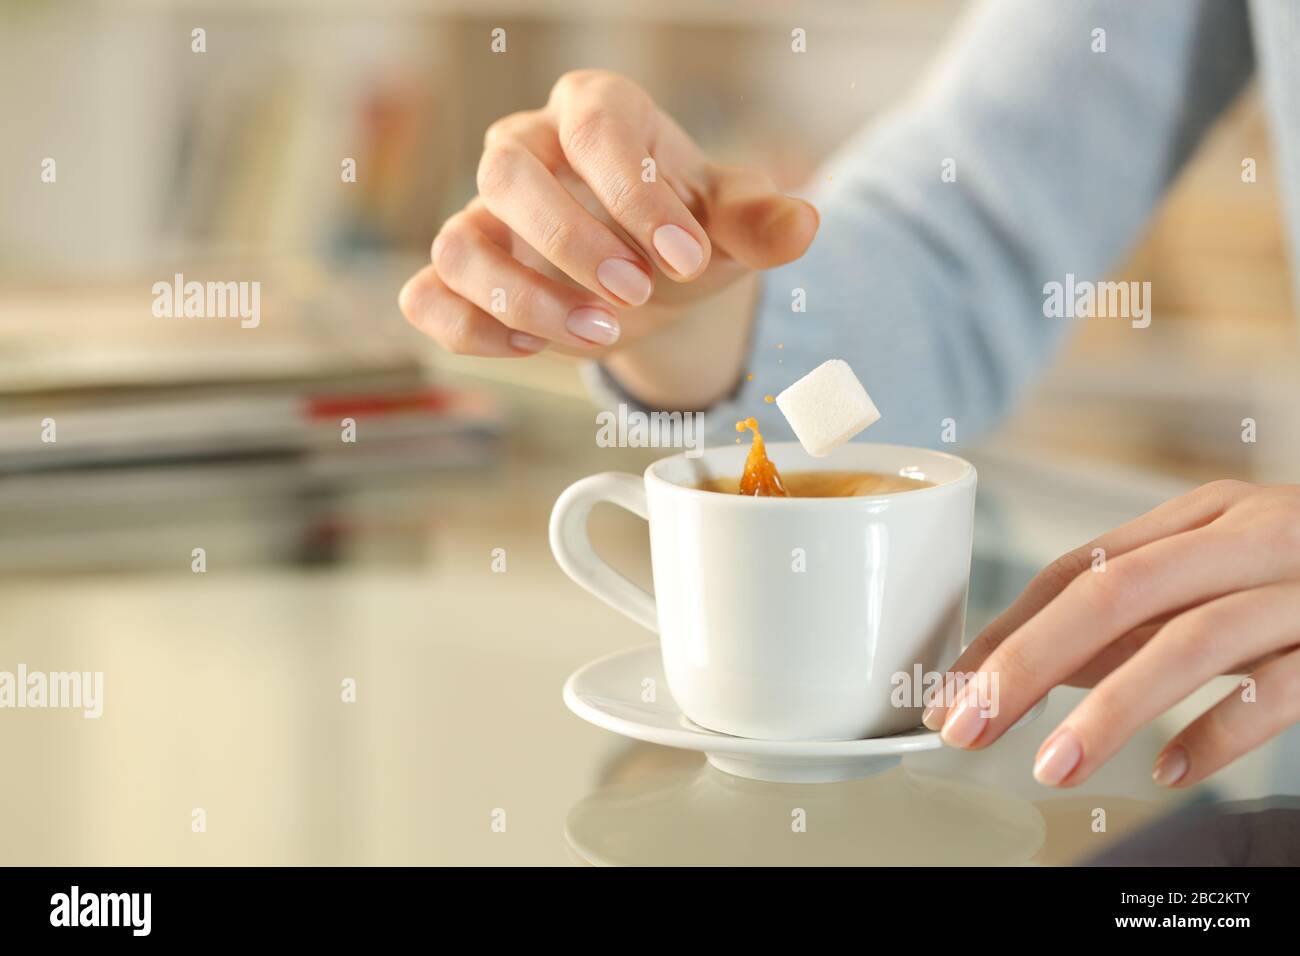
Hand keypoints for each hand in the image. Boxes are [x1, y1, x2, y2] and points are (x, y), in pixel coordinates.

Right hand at [399, 69, 817, 358]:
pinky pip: (428, 297)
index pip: (596, 127)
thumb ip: (760, 224)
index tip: (688, 258)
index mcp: (596, 114)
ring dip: (525, 298)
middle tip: (637, 295)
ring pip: (459, 241)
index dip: (637, 195)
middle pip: (507, 172)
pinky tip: (535, 346)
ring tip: (600, 333)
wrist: (653, 280)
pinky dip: (472, 329)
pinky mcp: (460, 277)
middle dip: (571, 242)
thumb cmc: (686, 234)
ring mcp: (483, 214)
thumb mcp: (731, 227)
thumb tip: (802, 225)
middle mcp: (526, 150)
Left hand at [922, 480, 1299, 787]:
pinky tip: (1173, 770)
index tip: (953, 687)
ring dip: (1110, 707)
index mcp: (1200, 518)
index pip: (1077, 568)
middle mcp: (1246, 538)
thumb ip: (1139, 614)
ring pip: (1191, 638)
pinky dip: (1222, 729)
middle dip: (1027, 662)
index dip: (1007, 627)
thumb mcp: (1221, 572)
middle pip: (1114, 593)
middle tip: (967, 724)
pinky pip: (1282, 684)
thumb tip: (1036, 662)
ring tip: (1052, 764)